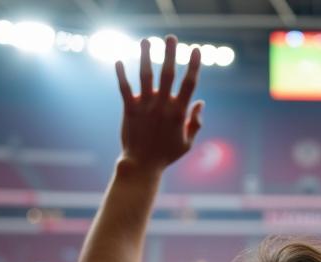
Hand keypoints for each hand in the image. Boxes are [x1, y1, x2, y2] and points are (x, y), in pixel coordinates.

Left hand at [115, 36, 202, 171]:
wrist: (142, 166)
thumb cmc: (165, 155)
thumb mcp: (187, 143)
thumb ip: (195, 122)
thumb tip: (201, 102)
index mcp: (178, 113)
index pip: (189, 85)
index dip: (194, 66)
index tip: (197, 50)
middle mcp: (162, 107)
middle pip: (167, 74)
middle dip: (170, 53)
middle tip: (171, 37)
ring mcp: (145, 107)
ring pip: (146, 76)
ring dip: (145, 56)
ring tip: (146, 41)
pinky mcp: (130, 110)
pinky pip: (124, 88)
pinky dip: (121, 74)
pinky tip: (119, 60)